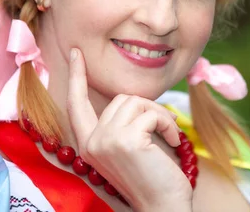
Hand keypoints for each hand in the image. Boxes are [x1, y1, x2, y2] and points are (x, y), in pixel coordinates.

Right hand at [67, 48, 193, 211]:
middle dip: (148, 108)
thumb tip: (130, 99)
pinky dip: (167, 123)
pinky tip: (173, 141)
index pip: (76, 104)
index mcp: (88, 144)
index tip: (76, 53)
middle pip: (119, 99)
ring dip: (159, 114)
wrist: (163, 206)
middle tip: (165, 127)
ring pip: (135, 101)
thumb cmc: (152, 177)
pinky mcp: (125, 140)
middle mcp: (91, 142)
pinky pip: (151, 113)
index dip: (76, 77)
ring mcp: (106, 141)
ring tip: (169, 134)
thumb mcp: (127, 148)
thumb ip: (120, 125)